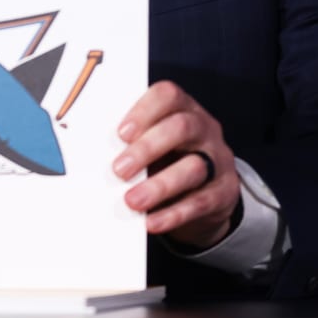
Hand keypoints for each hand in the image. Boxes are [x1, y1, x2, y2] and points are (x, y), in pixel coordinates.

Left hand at [113, 80, 241, 249]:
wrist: (208, 195)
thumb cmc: (169, 161)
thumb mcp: (155, 145)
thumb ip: (133, 143)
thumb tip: (92, 155)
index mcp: (184, 109)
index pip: (169, 95)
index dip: (144, 111)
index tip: (121, 133)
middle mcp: (204, 129)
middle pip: (182, 127)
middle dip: (147, 148)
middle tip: (119, 170)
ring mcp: (218, 160)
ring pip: (194, 167)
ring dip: (159, 185)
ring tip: (132, 201)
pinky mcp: (224, 192)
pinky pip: (201, 202)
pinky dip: (173, 214)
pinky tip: (152, 222)